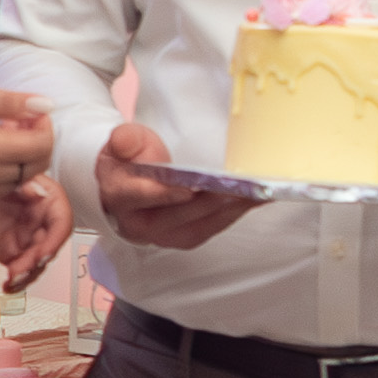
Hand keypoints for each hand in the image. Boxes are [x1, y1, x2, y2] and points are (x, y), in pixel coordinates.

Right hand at [0, 82, 56, 209]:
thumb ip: (10, 102)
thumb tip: (46, 104)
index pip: (42, 145)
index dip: (45, 126)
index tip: (32, 113)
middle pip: (38, 165)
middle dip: (38, 143)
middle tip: (20, 124)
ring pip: (23, 179)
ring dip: (23, 158)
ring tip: (1, 137)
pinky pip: (4, 190)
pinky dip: (8, 173)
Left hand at [0, 176, 73, 294]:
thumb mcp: (14, 174)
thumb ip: (27, 183)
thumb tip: (38, 194)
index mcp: (50, 203)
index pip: (62, 223)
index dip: (56, 240)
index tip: (43, 252)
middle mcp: (43, 225)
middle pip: (49, 248)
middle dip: (36, 260)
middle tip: (20, 267)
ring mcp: (29, 241)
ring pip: (36, 263)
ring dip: (27, 274)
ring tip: (12, 278)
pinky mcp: (13, 253)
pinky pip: (20, 271)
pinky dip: (16, 282)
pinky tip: (8, 286)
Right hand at [92, 121, 265, 250]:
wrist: (128, 185)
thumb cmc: (129, 161)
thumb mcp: (123, 142)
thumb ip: (125, 139)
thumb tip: (124, 141)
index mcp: (120, 196)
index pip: (141, 195)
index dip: (165, 193)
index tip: (189, 188)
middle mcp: (140, 224)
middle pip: (180, 214)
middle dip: (211, 200)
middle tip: (239, 185)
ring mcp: (165, 235)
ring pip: (200, 225)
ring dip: (231, 208)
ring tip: (257, 190)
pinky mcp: (186, 238)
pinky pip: (213, 227)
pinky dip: (236, 212)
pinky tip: (256, 198)